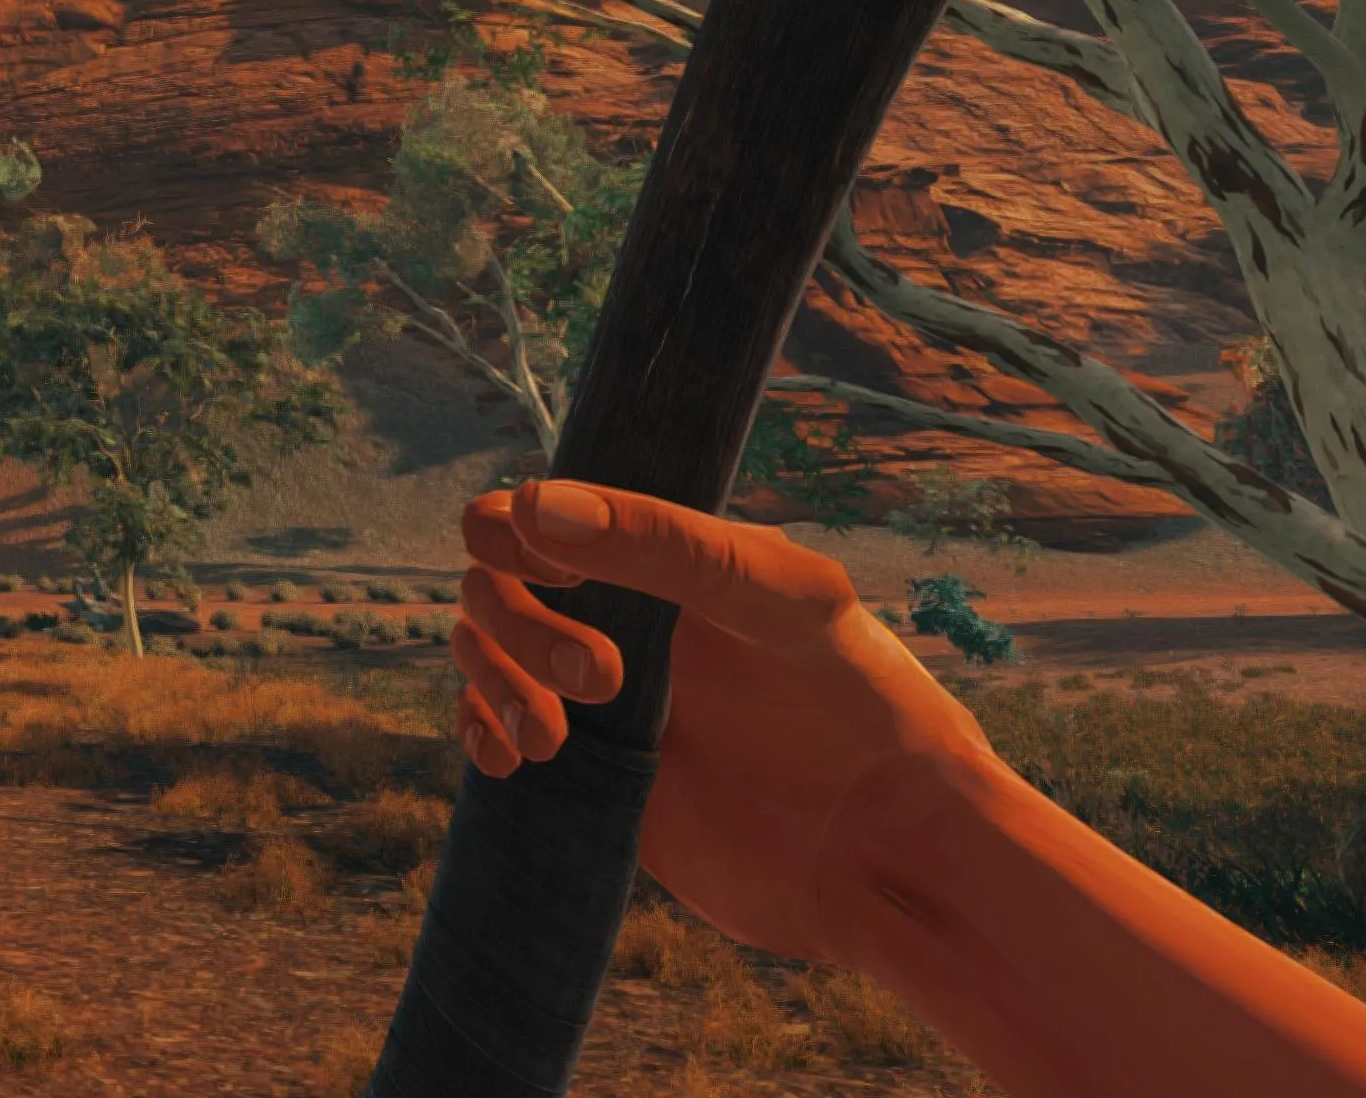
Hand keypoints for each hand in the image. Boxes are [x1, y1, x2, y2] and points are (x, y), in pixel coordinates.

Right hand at [453, 478, 1000, 960]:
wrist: (888, 858)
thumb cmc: (868, 711)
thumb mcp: (785, 602)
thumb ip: (668, 548)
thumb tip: (531, 506)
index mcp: (663, 560)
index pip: (536, 511)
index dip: (511, 529)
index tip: (551, 571)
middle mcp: (619, 618)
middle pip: (492, 584)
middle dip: (517, 625)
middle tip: (601, 680)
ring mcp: (595, 697)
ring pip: (481, 655)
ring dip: (494, 684)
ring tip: (554, 740)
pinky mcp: (587, 771)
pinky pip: (489, 732)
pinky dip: (477, 735)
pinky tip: (514, 761)